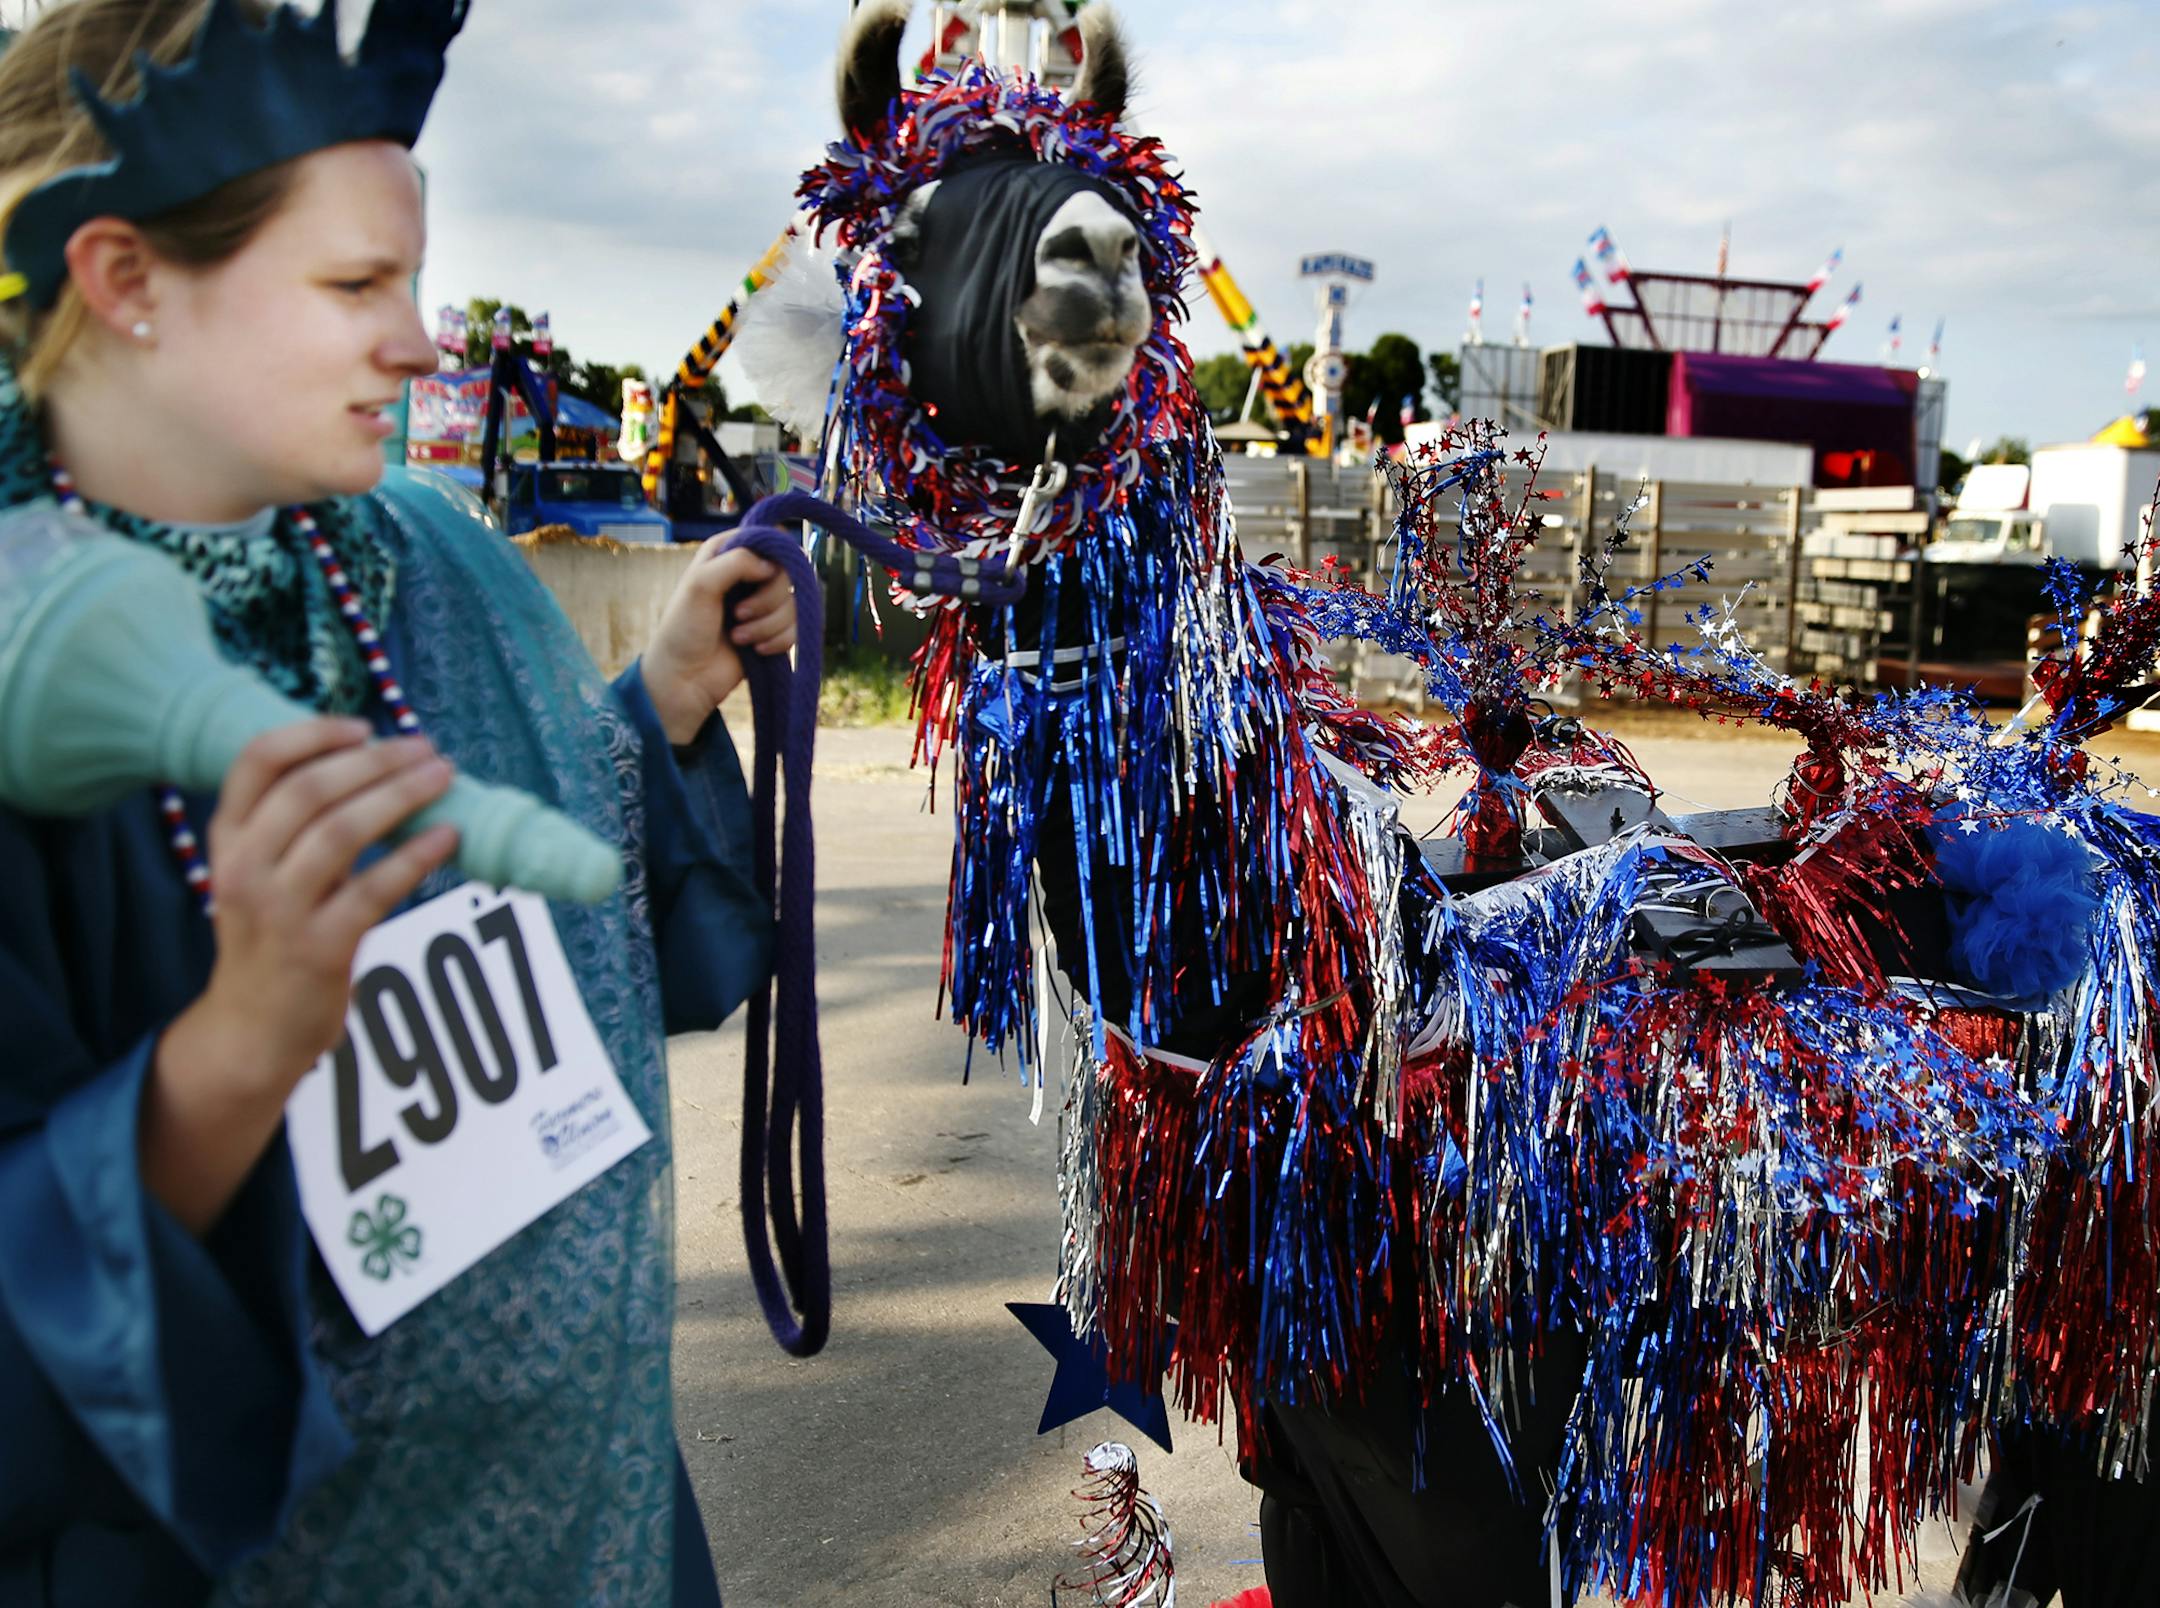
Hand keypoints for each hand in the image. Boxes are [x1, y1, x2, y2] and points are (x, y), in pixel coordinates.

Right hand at [144, 719, 459, 1232]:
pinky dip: (414, 856)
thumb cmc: (272, 937)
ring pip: (339, 833)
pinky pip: (373, 890)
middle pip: (309, 790)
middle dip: (375, 760)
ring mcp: (278, 910)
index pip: (256, 762)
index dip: (312, 733)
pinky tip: (448, 834)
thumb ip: (297, 824)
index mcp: (228, 839)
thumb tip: (380, 764)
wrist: (253, 1029)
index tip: (364, 726)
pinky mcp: (317, 949)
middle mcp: (243, 868)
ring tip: (443, 776)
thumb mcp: (260, 872)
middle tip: (426, 748)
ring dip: (399, 796)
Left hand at [642, 541, 799, 745]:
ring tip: (739, 637)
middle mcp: (749, 574)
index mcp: (728, 552)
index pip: (769, 538)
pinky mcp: (773, 631)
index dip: (773, 556)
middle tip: (739, 615)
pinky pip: (797, 629)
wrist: (686, 677)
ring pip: (794, 604)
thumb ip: (736, 562)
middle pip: (789, 573)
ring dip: (768, 625)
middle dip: (767, 600)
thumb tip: (772, 566)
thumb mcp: (700, 584)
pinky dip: (778, 641)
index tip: (760, 577)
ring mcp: (762, 603)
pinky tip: (755, 649)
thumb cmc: (684, 629)